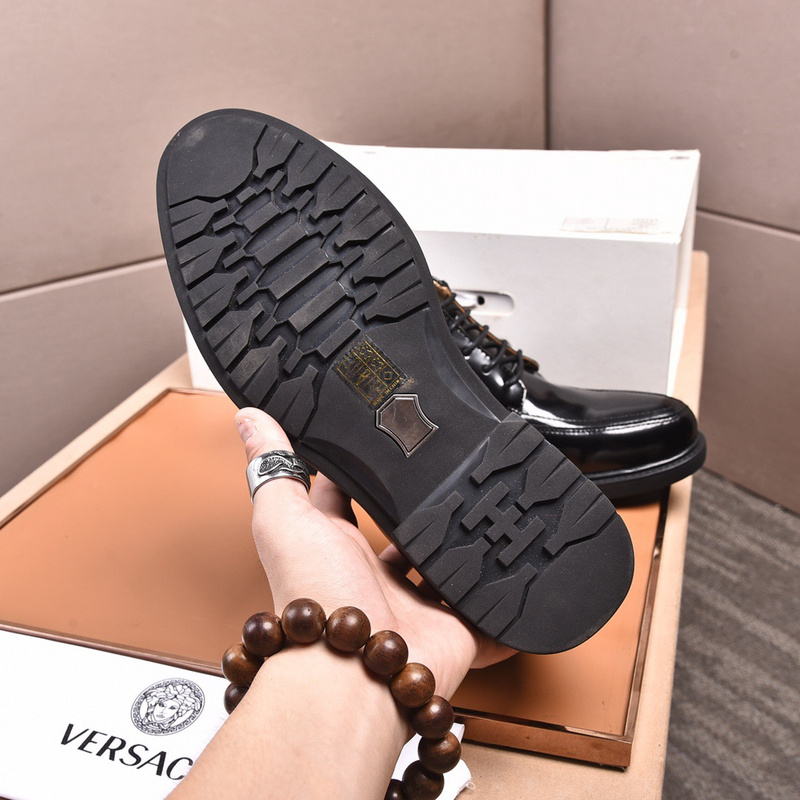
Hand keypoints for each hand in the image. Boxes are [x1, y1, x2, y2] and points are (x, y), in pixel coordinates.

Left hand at [235, 407, 513, 696]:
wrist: (353, 670)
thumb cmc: (315, 596)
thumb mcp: (285, 518)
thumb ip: (272, 467)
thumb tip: (249, 418)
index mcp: (338, 546)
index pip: (351, 499)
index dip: (365, 472)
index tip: (387, 443)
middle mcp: (376, 577)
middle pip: (404, 535)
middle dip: (423, 510)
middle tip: (450, 477)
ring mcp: (416, 605)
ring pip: (446, 571)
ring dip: (462, 550)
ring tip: (488, 515)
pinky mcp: (455, 630)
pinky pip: (487, 619)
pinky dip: (502, 607)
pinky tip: (518, 581)